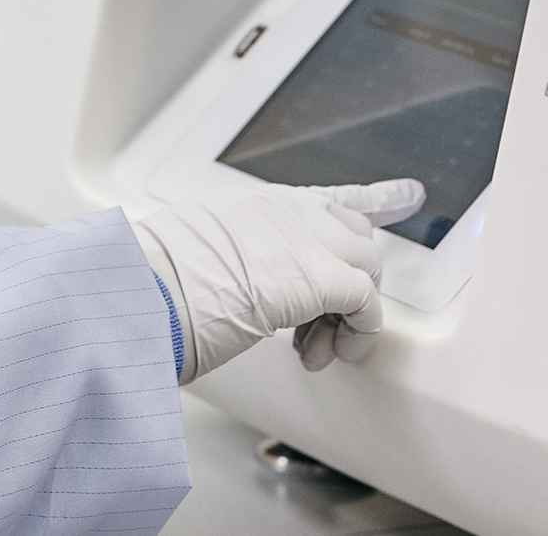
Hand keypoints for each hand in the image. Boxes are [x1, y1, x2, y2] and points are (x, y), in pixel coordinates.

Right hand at [133, 179, 423, 381]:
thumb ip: (234, 259)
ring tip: (317, 345)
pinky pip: (367, 305)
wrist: (140, 295)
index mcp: (248, 203)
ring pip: (366, 265)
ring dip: (349, 312)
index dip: (374, 198)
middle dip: (347, 282)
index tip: (407, 195)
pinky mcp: (322, 275)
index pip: (326, 196)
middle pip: (353, 234)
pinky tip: (330, 352)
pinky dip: (357, 335)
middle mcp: (281, 208)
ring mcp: (304, 234)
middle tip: (318, 327)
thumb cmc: (150, 289)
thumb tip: (249, 291)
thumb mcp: (193, 257)